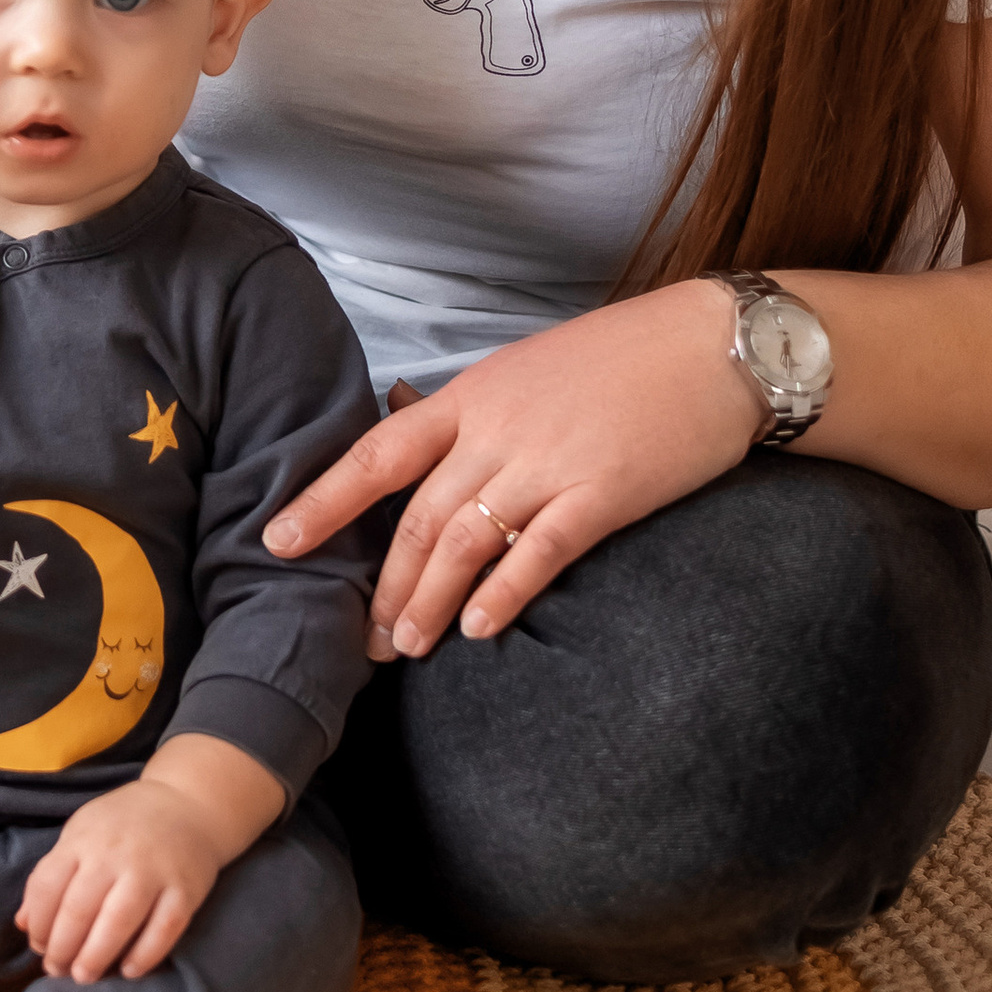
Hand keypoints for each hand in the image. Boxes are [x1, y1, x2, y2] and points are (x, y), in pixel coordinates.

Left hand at [15, 778, 230, 982]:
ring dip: (96, 956)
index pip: (48, 886)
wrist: (188, 803)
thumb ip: (51, 876)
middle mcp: (116, 853)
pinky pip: (164, 929)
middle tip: (58, 971)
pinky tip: (128, 970)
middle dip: (62, 948)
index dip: (39, 924)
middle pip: (79, 909)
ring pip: (119, 921)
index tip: (39, 947)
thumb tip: (23, 924)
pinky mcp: (185, 889)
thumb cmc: (123, 825)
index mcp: (83, 839)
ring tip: (84, 976)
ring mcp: (152, 871)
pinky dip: (144, 955)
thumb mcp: (80, 835)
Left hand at [264, 283, 757, 654]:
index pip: (378, 453)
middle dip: (384, 583)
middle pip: (418, 515)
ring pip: (466, 539)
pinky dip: (504, 593)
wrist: (713, 343)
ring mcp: (550, 461)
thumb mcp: (530, 370)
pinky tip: (479, 629)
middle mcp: (499, 430)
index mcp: (474, 396)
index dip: (324, 502)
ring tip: (407, 648)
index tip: (278, 543)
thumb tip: (431, 459)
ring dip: (430, 600)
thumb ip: (479, 417)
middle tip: (362, 639)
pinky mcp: (604, 493)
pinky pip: (540, 551)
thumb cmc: (624, 358)